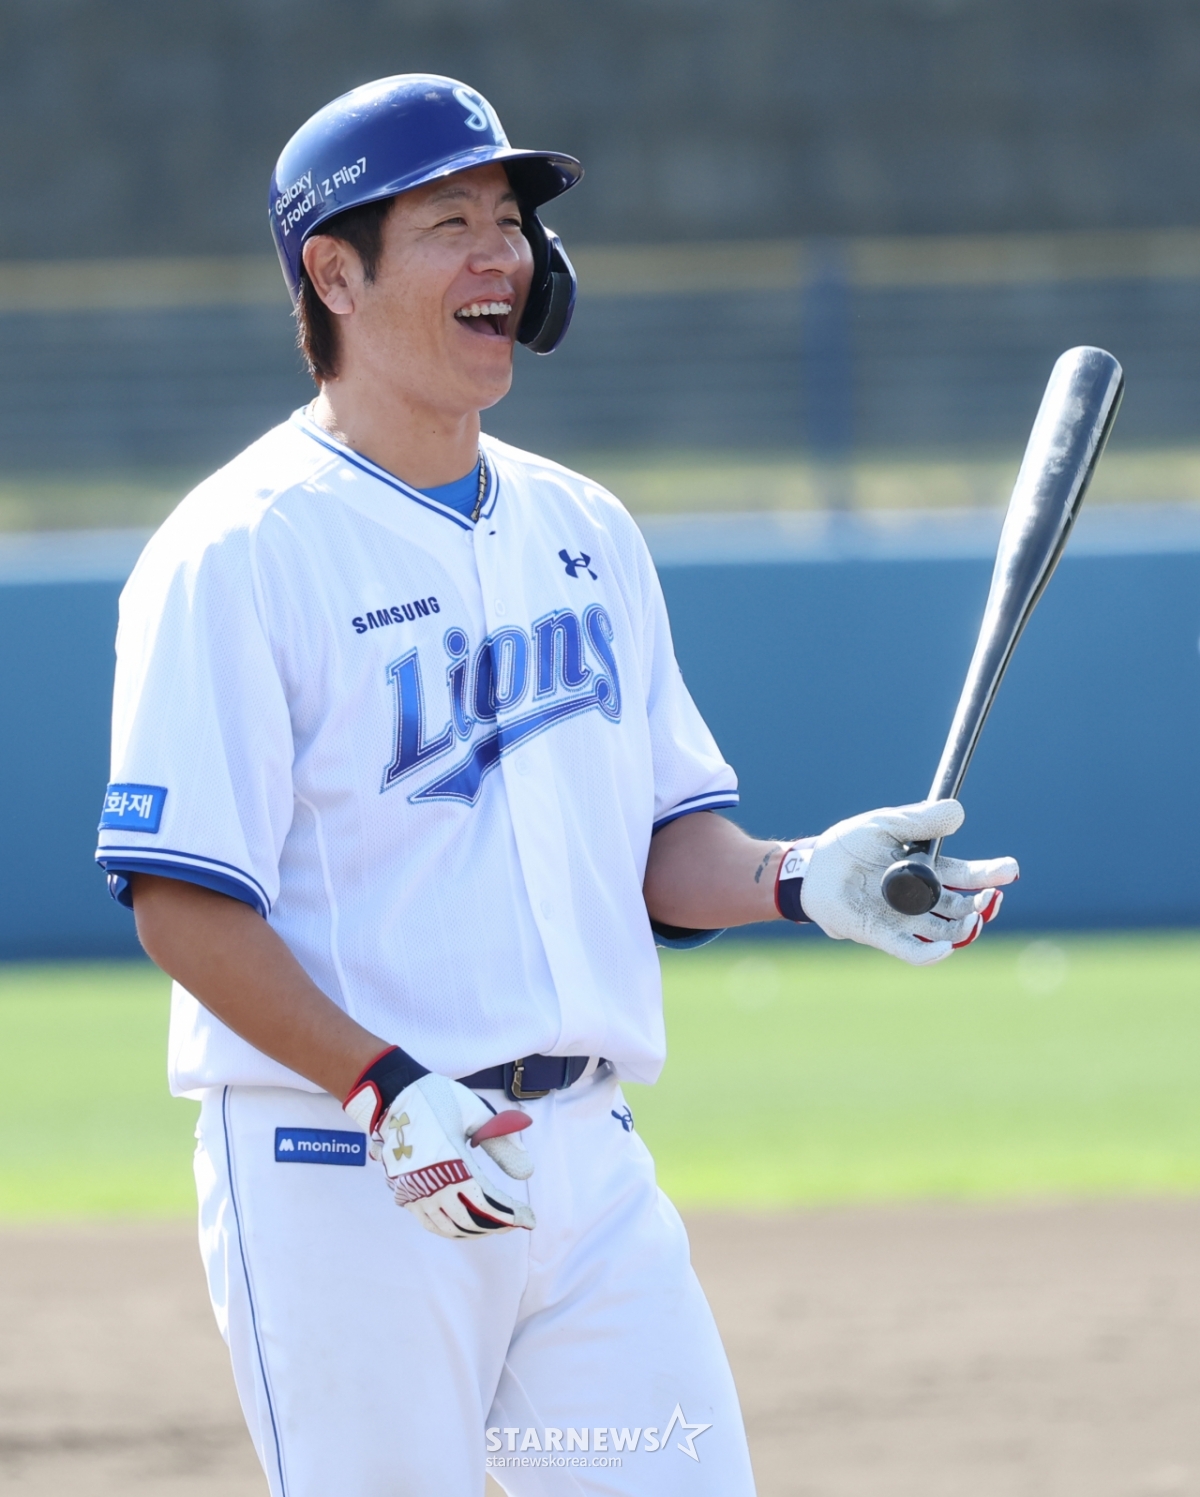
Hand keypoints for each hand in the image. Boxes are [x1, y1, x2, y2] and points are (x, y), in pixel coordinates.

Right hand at [345, 1072, 534, 1237]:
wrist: (393, 1095)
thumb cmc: (437, 1099)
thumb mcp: (476, 1114)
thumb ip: (502, 1144)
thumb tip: (527, 1173)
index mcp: (451, 1162)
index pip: (487, 1203)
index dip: (511, 1215)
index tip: (530, 1219)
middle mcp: (430, 1183)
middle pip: (471, 1220)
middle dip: (498, 1225)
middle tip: (517, 1221)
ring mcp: (414, 1192)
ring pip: (450, 1227)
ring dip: (477, 1230)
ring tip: (497, 1224)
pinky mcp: (403, 1193)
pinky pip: (430, 1223)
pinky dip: (453, 1229)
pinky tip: (467, 1224)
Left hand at [797, 799, 1017, 965]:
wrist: (811, 870)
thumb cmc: (848, 846)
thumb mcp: (885, 824)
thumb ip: (920, 820)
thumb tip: (958, 812)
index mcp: (928, 871)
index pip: (968, 876)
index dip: (992, 874)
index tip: (1010, 870)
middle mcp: (922, 899)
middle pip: (965, 909)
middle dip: (983, 905)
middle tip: (990, 897)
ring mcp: (905, 920)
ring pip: (947, 933)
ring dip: (964, 929)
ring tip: (971, 918)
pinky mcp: (883, 936)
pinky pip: (913, 951)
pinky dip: (931, 954)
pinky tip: (945, 948)